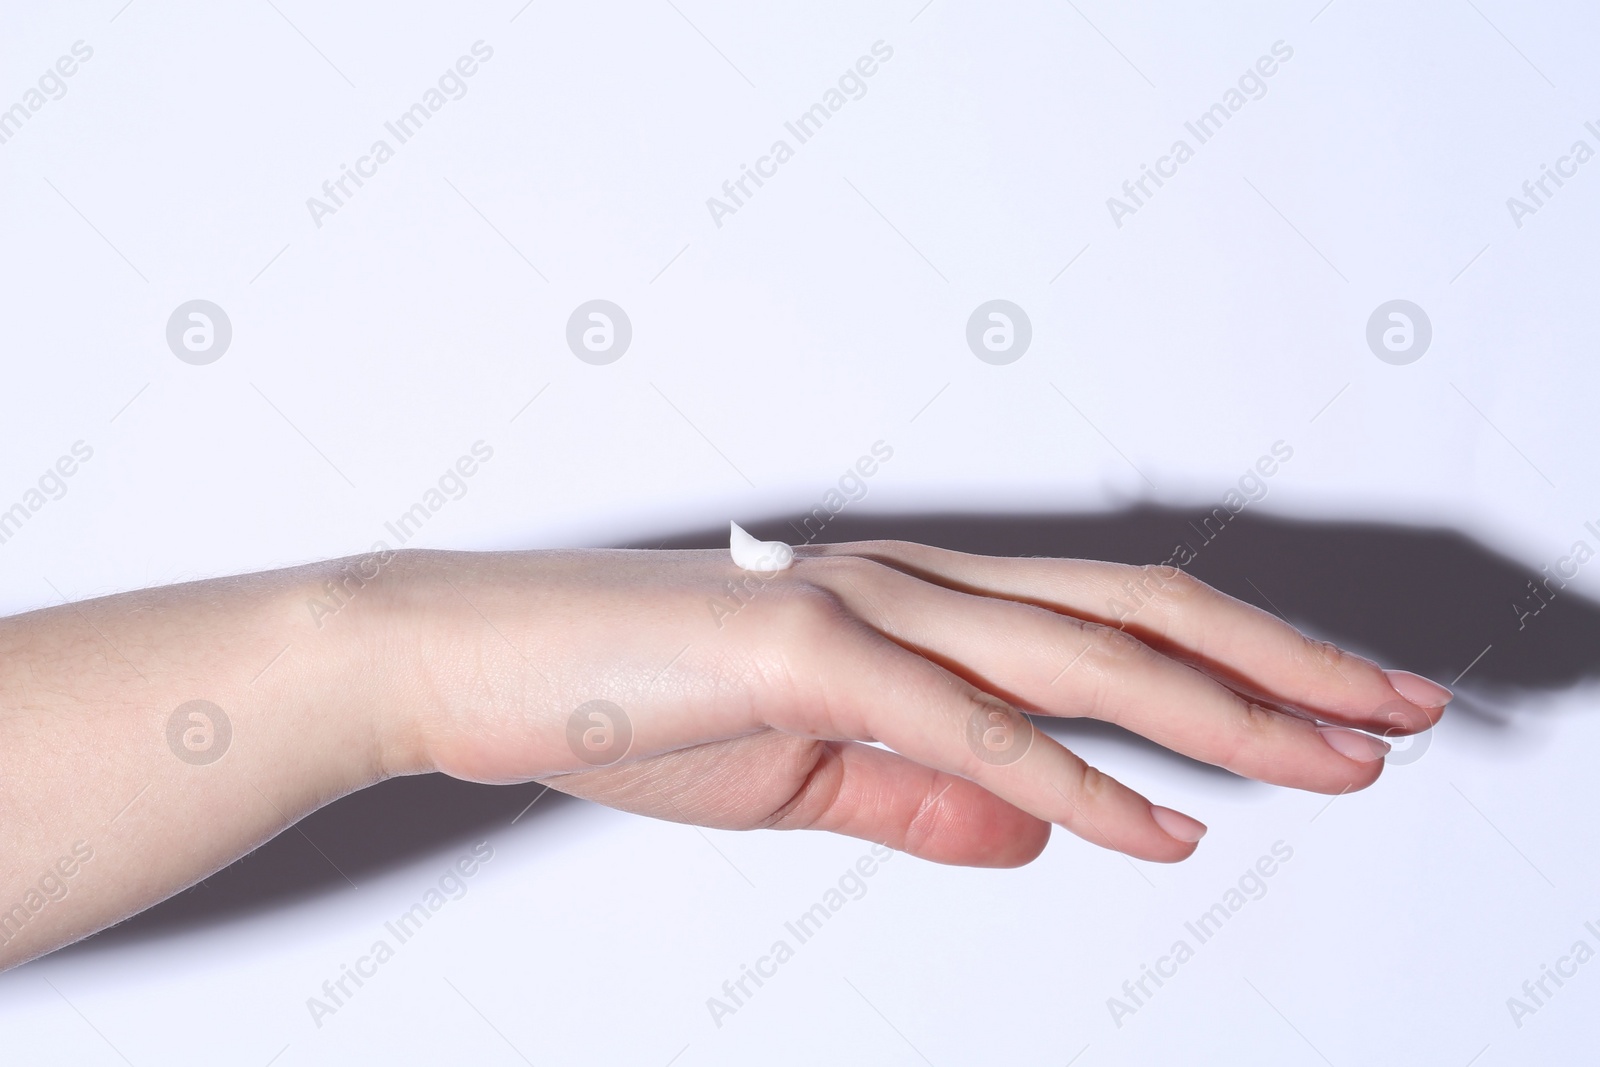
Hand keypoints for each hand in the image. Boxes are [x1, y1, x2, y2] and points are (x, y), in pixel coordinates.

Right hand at [376, 542, 1449, 866]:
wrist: (476, 659)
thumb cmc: (628, 700)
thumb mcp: (803, 773)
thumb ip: (927, 799)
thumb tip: (1044, 832)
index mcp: (915, 605)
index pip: (1112, 624)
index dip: (1239, 664)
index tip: (1336, 710)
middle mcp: (911, 586)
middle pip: (1140, 615)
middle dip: (1284, 671)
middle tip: (1405, 713)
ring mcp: (862, 611)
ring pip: (1083, 657)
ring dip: (1224, 716)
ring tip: (1338, 762)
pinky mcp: (804, 659)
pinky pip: (967, 729)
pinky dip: (1076, 782)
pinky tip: (1161, 831)